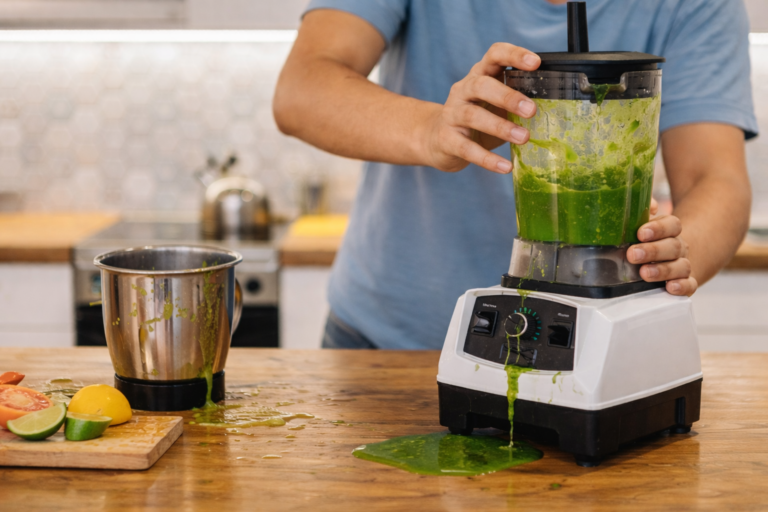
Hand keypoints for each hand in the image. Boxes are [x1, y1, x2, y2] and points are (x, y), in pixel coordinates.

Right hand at [423, 43, 540, 173]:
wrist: (437, 140)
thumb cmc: (476, 119)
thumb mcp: (494, 104)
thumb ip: (516, 101)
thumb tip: (554, 108)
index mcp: (479, 75)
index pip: (494, 54)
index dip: (514, 55)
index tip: (535, 63)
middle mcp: (463, 90)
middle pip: (482, 85)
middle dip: (508, 97)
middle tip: (531, 110)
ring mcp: (452, 114)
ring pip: (473, 116)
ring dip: (501, 127)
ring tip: (523, 138)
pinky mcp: (446, 139)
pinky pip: (467, 149)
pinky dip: (488, 159)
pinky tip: (506, 167)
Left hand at [628, 199, 697, 295]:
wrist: (665, 261)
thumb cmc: (646, 241)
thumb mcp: (641, 224)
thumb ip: (642, 211)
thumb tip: (650, 205)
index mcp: (669, 230)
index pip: (672, 225)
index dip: (658, 229)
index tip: (641, 233)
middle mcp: (678, 247)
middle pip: (673, 246)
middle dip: (653, 251)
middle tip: (633, 254)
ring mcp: (682, 266)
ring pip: (681, 266)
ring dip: (663, 270)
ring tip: (644, 272)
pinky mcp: (685, 284)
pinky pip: (690, 285)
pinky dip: (682, 287)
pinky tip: (670, 287)